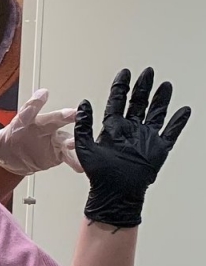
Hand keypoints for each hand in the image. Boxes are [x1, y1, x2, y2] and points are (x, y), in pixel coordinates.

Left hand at [0, 88, 80, 174]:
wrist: (14, 160)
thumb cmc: (5, 145)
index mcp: (25, 122)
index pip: (29, 111)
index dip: (36, 102)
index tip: (43, 93)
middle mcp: (42, 126)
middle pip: (53, 119)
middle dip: (63, 116)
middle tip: (73, 113)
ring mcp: (52, 138)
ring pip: (65, 137)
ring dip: (71, 140)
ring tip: (73, 144)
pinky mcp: (59, 152)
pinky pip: (68, 155)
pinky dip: (74, 160)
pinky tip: (79, 165)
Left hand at [76, 67, 190, 227]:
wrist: (115, 192)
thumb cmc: (99, 174)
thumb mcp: (85, 147)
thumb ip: (84, 124)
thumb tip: (83, 103)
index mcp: (112, 128)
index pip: (118, 101)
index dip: (121, 87)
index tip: (125, 73)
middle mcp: (130, 130)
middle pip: (138, 103)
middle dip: (143, 87)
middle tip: (147, 72)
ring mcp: (145, 138)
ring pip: (156, 113)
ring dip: (161, 99)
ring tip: (165, 85)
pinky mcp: (158, 148)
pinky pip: (171, 132)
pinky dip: (179, 121)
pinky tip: (183, 110)